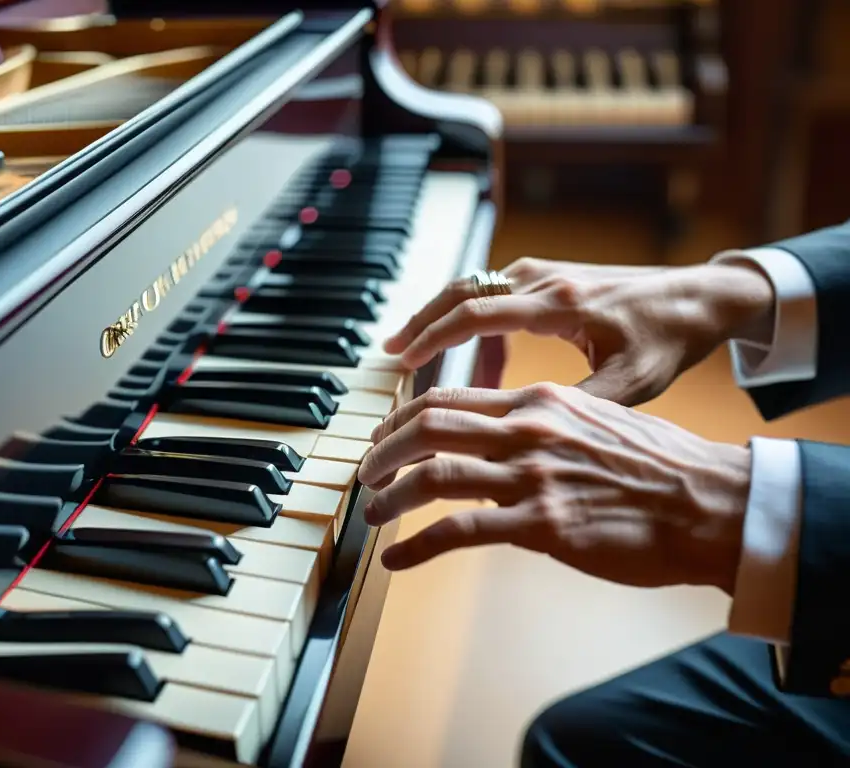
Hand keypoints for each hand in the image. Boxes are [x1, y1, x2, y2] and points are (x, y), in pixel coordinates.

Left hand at [358, 383, 750, 592]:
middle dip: (383, 450)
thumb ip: (543, 424)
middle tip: (366, 473)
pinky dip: (417, 547)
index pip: (448, 397)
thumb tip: (500, 439)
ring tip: (373, 514)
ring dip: (390, 496)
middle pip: (427, 426)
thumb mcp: (595, 419)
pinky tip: (397, 561)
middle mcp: (527, 430)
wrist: (711, 502)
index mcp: (538, 402)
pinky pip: (459, 533)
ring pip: (433, 476)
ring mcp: (532, 477)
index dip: (403, 418)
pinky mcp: (542, 526)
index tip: (384, 437)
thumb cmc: (660, 465)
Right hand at [384, 258, 774, 405]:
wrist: (701, 297)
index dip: (434, 336)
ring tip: (416, 355)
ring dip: (442, 318)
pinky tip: (473, 359)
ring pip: (475, 287)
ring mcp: (547, 272)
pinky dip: (471, 320)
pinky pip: (496, 293)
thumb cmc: (669, 339)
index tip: (403, 360)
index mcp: (560, 304)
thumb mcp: (632, 384)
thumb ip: (578, 404)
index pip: (477, 312)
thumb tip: (525, 436)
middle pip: (463, 290)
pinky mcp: (552, 276)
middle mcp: (546, 279)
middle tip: (390, 352)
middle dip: (422, 321)